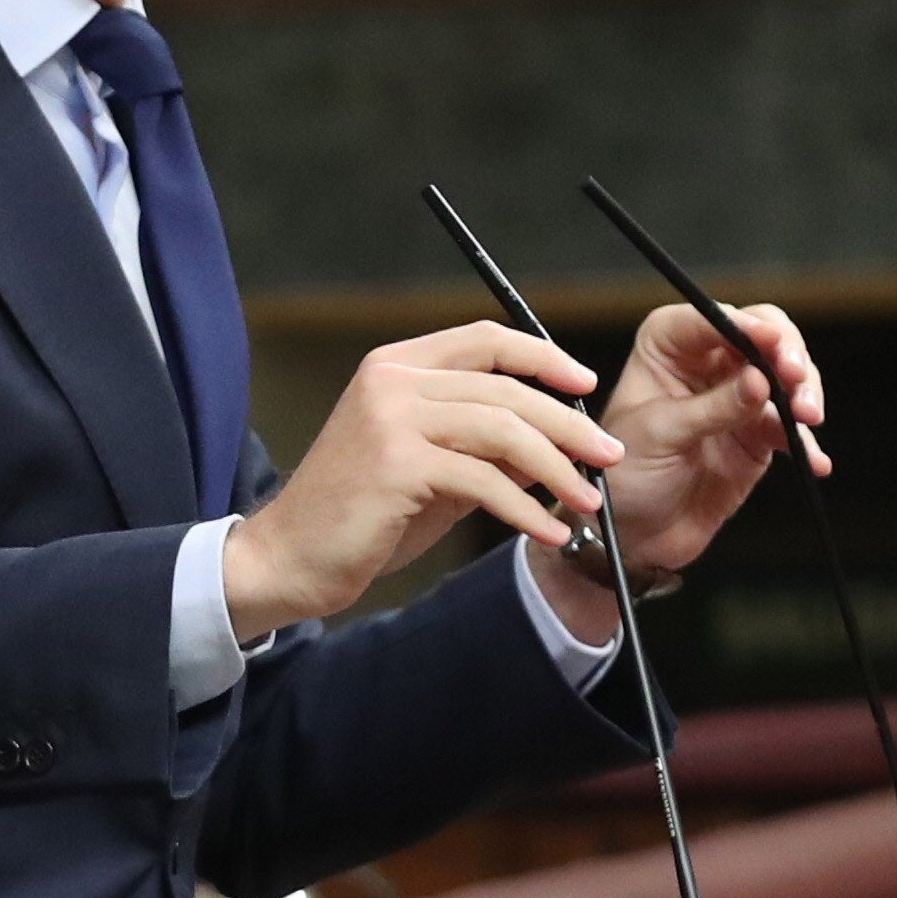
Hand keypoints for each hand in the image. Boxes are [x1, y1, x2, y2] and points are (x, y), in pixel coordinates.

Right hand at [221, 321, 624, 640]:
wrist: (288, 557)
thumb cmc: (360, 516)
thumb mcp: (432, 469)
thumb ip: (484, 448)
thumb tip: (557, 444)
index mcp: (396, 366)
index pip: (485, 339)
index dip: (542, 357)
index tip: (585, 384)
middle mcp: (391, 380)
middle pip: (504, 387)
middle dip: (568, 424)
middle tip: (608, 455)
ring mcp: (391, 418)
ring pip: (502, 429)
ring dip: (557, 468)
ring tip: (587, 500)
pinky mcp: (395, 464)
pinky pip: (483, 479)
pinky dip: (525, 508)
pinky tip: (546, 532)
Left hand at [527, 302, 827, 637]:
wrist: (632, 535)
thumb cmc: (622, 474)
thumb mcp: (661, 434)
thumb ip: (714, 407)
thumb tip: (760, 380)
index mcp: (668, 345)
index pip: (715, 318)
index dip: (748, 326)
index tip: (771, 344)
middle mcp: (706, 363)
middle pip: (764, 338)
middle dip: (788, 355)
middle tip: (797, 380)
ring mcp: (737, 398)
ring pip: (786, 379)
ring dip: (804, 394)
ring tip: (807, 419)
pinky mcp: (756, 436)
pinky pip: (791, 429)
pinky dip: (807, 443)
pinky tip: (814, 461)